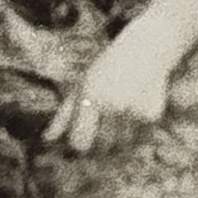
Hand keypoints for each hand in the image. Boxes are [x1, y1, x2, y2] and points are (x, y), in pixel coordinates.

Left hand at [42, 33, 169, 153]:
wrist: (146, 49)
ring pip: (121, 146)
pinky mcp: (151, 115)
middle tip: (105, 128)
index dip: (80, 145)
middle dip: (101, 145)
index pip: (79, 142)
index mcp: (90, 96)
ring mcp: (132, 111)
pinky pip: (139, 138)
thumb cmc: (107, 69)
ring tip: (122, 118)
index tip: (84, 138)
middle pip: (101, 148)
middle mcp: (111, 104)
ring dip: (120, 140)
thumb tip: (47, 140)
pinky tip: (136, 112)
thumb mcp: (82, 85)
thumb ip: (63, 115)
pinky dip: (137, 132)